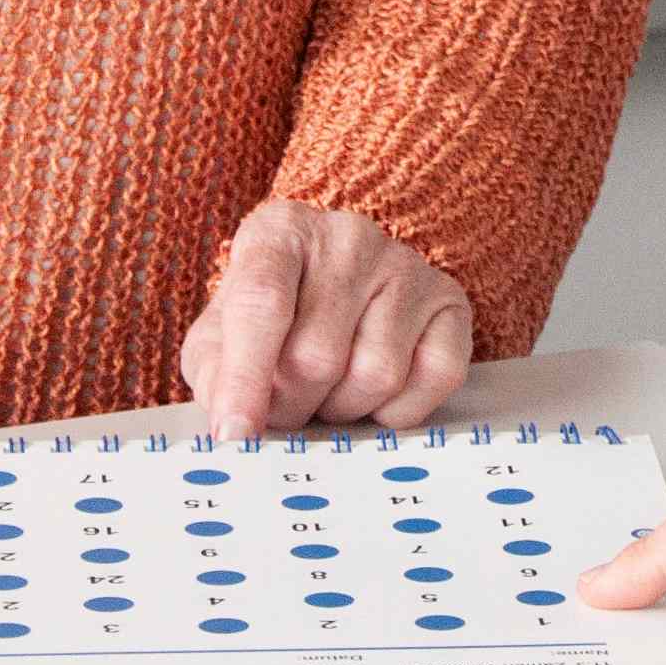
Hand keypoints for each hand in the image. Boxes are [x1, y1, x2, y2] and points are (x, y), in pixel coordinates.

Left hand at [178, 200, 473, 440]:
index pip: (261, 303)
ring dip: (344, 408)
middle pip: (317, 355)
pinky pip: (434, 379)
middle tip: (284, 407)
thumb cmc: (272, 316)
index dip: (245, 376)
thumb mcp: (220, 334)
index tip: (236, 434)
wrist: (337, 284)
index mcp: (281, 231)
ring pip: (377, 374)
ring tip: (328, 391)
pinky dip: (399, 410)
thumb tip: (237, 425)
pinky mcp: (450, 299)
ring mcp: (406, 265)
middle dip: (293, 404)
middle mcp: (349, 236)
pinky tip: (374, 392)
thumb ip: (215, 374)